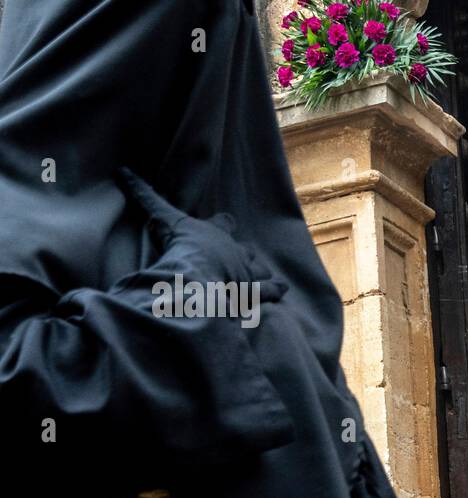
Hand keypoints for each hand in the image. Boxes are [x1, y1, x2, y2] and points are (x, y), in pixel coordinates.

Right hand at [117, 168, 286, 300]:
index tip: (224, 222)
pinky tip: (283, 290)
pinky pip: (270, 292)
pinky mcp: (253, 294)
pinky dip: (276, 291)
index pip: (223, 223)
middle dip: (244, 253)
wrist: (198, 276)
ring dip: (261, 273)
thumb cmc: (182, 245)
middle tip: (243, 257)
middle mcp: (235, 252)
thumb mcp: (161, 218)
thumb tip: (123, 170)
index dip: (223, 224)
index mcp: (216, 234)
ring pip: (261, 270)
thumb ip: (144, 196)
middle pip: (246, 250)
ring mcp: (247, 274)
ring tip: (265, 276)